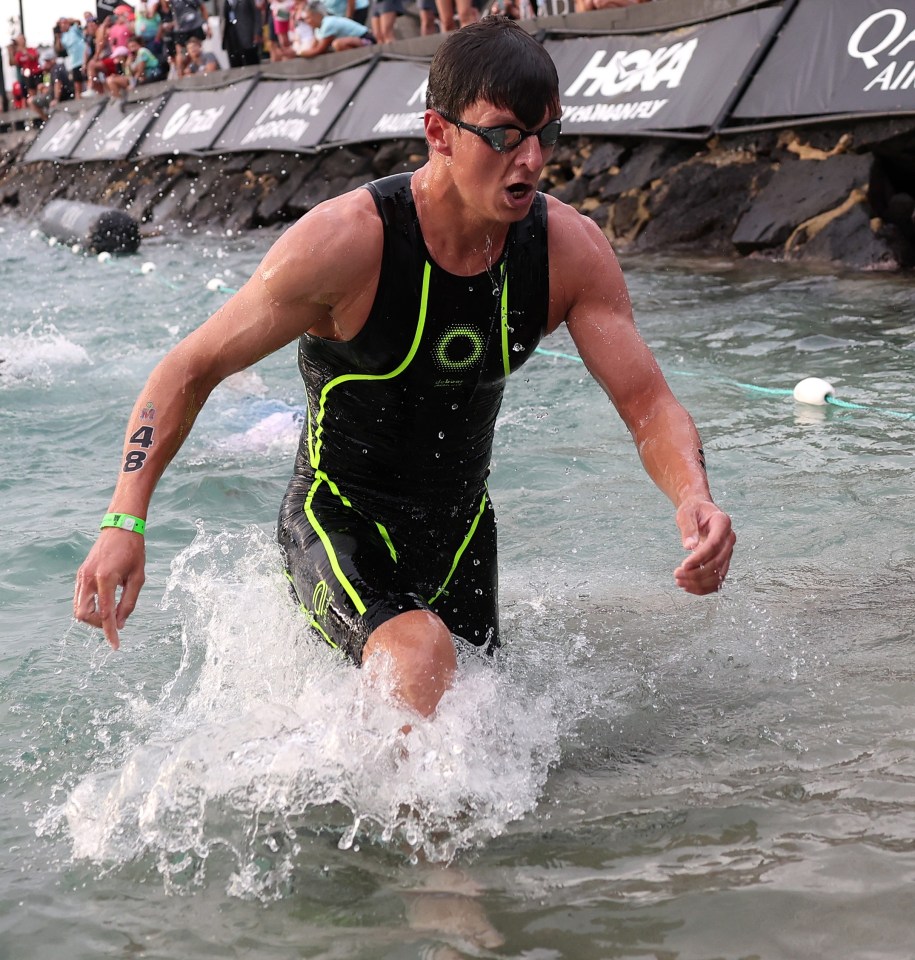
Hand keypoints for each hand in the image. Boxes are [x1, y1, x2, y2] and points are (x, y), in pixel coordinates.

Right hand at [73, 529, 145, 648]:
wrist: (121, 527)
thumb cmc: (133, 551)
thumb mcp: (138, 577)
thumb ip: (129, 602)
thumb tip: (120, 624)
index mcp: (105, 578)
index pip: (104, 613)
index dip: (110, 632)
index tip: (115, 646)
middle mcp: (88, 578)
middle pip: (83, 615)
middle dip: (98, 624)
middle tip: (115, 621)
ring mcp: (81, 575)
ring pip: (78, 608)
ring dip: (93, 616)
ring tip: (111, 612)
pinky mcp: (80, 574)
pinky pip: (79, 598)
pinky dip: (89, 606)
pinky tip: (104, 603)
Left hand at [674, 498, 734, 595]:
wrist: (700, 510)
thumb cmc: (693, 510)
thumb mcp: (686, 513)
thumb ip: (688, 528)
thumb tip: (689, 546)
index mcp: (723, 523)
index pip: (714, 544)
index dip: (699, 558)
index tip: (683, 565)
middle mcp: (729, 538)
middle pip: (717, 562)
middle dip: (697, 573)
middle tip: (676, 575)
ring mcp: (728, 552)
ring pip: (718, 574)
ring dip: (699, 583)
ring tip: (679, 582)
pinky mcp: (723, 561)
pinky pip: (717, 579)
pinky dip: (704, 587)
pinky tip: (688, 587)